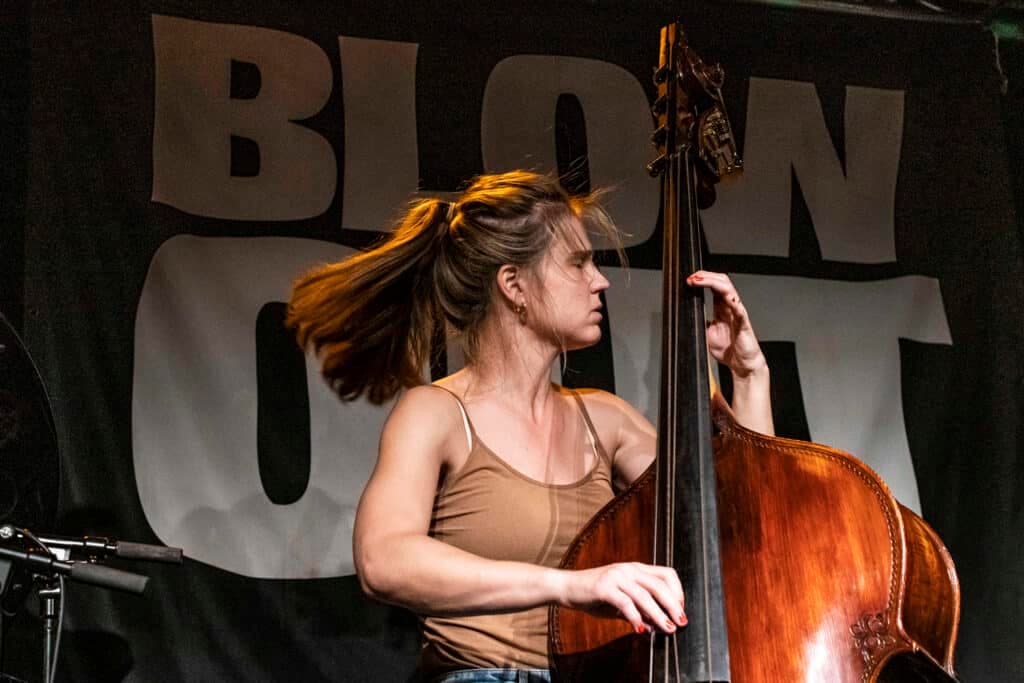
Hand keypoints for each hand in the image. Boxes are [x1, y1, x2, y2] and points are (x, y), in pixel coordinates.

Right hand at [558, 562, 686, 633]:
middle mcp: (628, 569)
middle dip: (673, 605)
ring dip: (659, 614)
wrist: (567, 587)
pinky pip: (625, 603)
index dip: (677, 592)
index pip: (666, 574)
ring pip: (645, 595)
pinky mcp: (604, 587)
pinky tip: (641, 629)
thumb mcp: (621, 602)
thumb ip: (640, 610)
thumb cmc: (594, 595)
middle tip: (680, 622)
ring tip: (667, 628)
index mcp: (635, 569)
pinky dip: (636, 617)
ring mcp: (616, 576)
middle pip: (659, 585)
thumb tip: (658, 625)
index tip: (680, 610)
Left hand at [686, 270, 765, 378]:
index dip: (702, 280)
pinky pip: (740, 310)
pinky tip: (727, 297)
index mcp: (721, 308)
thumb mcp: (707, 333)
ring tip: (701, 281)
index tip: (689, 280)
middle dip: (707, 276)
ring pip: (729, 290)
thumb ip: (700, 322)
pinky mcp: (744, 324)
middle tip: (692, 278)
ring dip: (714, 283)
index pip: (713, 286)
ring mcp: (737, 314)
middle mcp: (730, 307)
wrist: (742, 364)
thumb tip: (686, 316)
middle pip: (721, 282)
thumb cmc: (728, 349)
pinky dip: (734, 302)